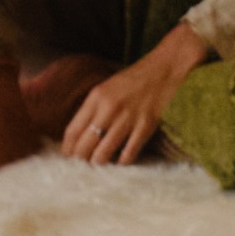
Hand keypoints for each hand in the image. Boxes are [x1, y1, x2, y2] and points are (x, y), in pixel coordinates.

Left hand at [54, 26, 214, 164]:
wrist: (167, 66)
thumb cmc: (136, 78)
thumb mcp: (108, 88)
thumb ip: (94, 108)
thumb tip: (80, 134)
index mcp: (96, 97)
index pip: (72, 130)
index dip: (67, 148)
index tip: (67, 158)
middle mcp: (108, 108)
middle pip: (85, 145)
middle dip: (80, 161)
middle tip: (81, 168)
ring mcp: (128, 118)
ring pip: (103, 153)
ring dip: (99, 164)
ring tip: (98, 168)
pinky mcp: (146, 126)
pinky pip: (128, 153)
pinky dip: (122, 162)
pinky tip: (120, 163)